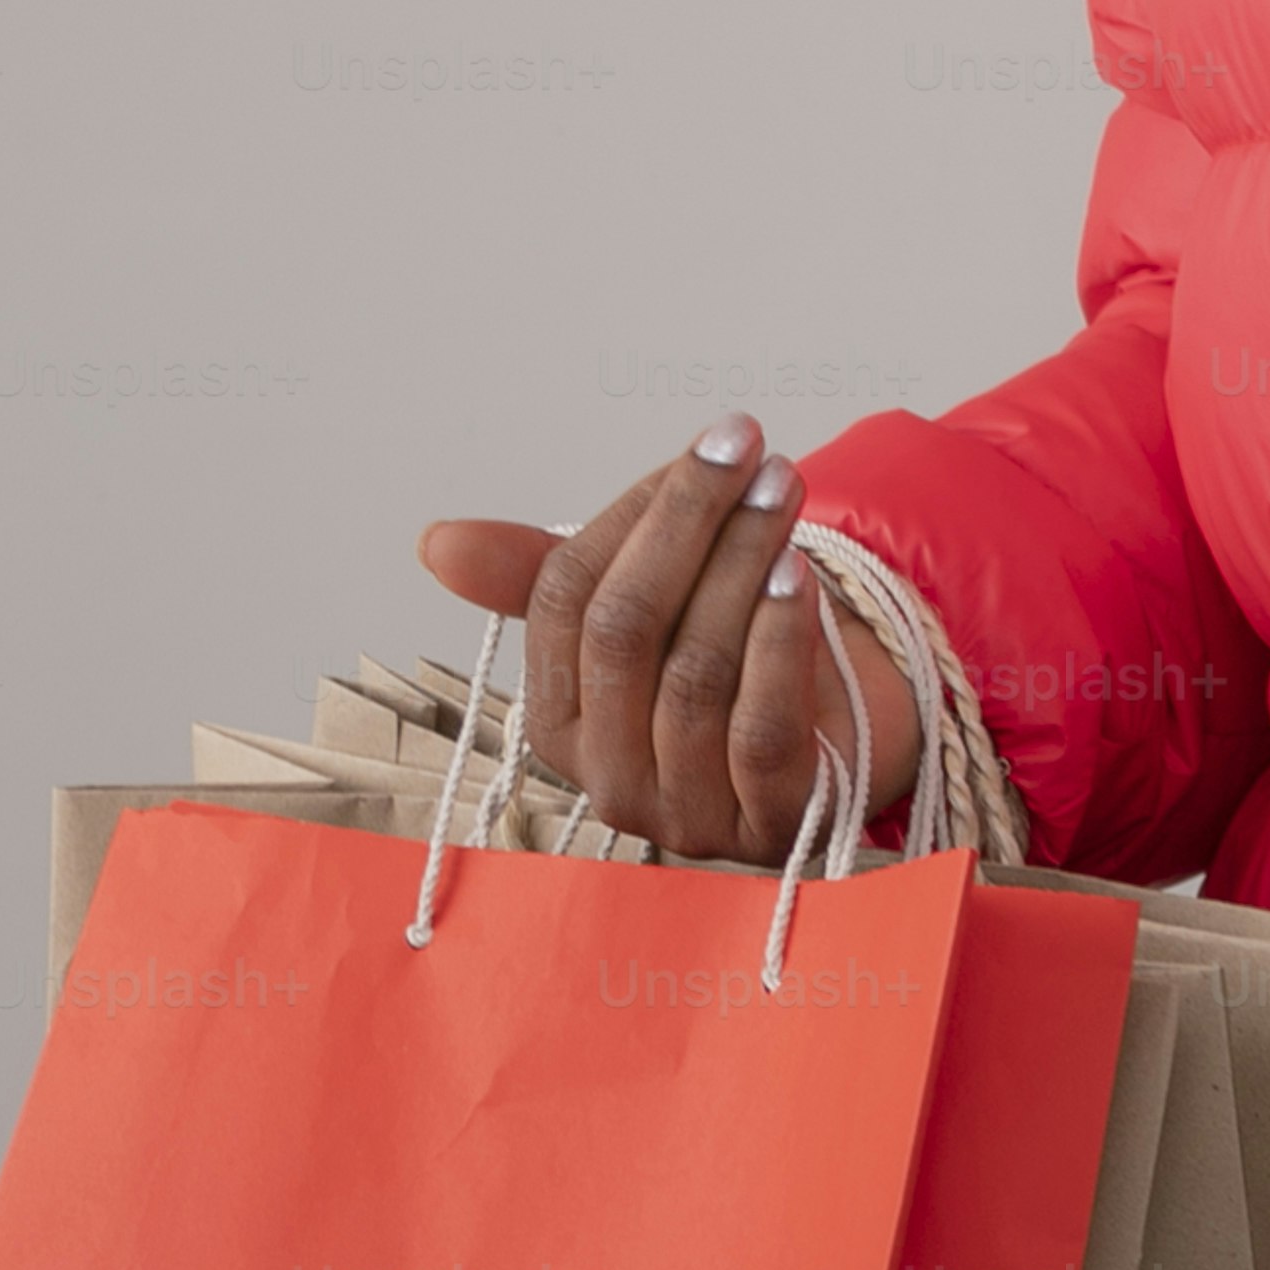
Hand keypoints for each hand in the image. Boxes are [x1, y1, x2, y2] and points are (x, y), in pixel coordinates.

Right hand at [413, 415, 917, 865]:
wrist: (834, 742)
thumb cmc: (722, 666)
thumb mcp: (639, 613)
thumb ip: (542, 574)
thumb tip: (435, 541)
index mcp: (556, 720)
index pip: (565, 601)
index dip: (633, 515)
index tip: (706, 449)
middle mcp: (608, 775)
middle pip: (625, 629)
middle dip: (689, 523)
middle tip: (749, 450)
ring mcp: (685, 807)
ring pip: (694, 673)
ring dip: (741, 566)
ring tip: (781, 495)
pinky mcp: (766, 821)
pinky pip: (760, 730)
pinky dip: (779, 643)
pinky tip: (800, 575)